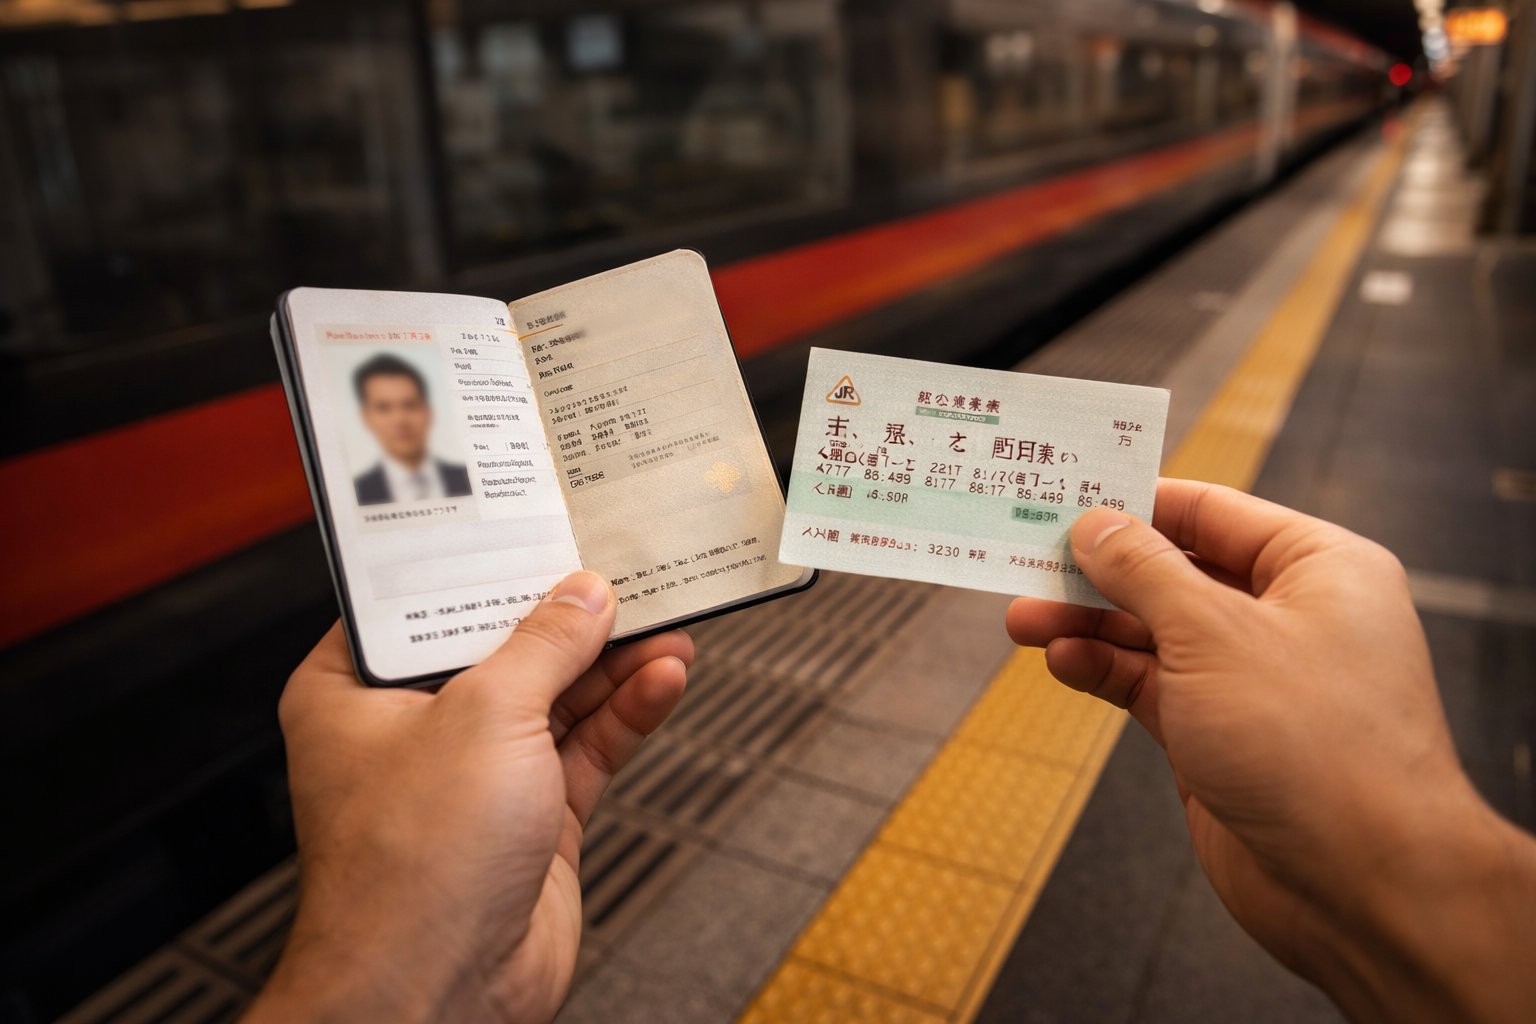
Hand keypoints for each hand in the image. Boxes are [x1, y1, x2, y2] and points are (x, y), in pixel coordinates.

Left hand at [244, 571, 691, 1023]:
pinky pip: (586, 748)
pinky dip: (626, 713)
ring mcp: (476, 776)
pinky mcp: (530, 817)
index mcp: (355, 691)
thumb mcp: (484, 716)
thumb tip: (584, 595)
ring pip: (557, 697)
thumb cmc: (411, 867)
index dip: (488, 564)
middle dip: (569, 615)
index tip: (543, 525)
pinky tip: (664, 678)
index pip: (428, 604)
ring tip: (666, 622)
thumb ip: (544, 645)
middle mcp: (413, 729)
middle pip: (504, 647)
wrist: (436, 996)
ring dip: (613, 663)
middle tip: (625, 570)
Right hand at [1007, 479, 1535, 1022]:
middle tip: (1028, 560)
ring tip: (1024, 617)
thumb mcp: (1213, 634)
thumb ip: (1144, 573)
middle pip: (1176, 572)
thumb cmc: (1316, 745)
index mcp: (1318, 568)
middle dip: (1101, 571)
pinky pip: (1152, 686)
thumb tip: (1096, 524)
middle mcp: (1290, 616)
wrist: (1363, 888)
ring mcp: (1254, 680)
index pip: (1212, 511)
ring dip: (1090, 624)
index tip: (1067, 496)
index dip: (1137, 501)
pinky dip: (1107, 671)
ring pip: (1155, 633)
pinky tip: (1063, 662)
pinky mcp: (1222, 736)